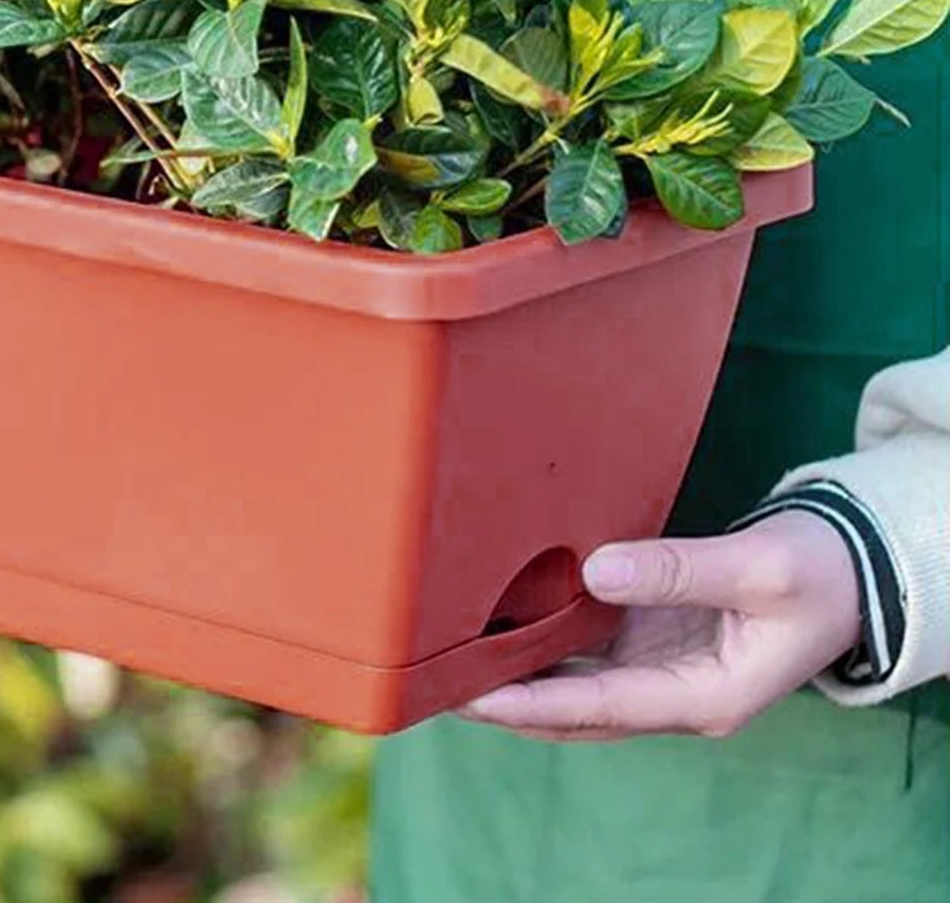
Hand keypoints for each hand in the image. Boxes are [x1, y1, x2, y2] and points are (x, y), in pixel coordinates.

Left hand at [459, 511, 860, 741]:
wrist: (842, 571)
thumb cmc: (812, 573)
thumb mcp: (757, 567)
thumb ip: (679, 571)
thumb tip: (596, 571)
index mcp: (705, 697)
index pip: (602, 707)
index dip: (536, 701)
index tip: (477, 693)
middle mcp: (674, 696)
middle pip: (575, 711)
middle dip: (507, 701)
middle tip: (435, 680)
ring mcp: (660, 673)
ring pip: (574, 687)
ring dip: (517, 677)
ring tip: (448, 657)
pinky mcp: (651, 644)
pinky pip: (586, 655)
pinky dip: (542, 645)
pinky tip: (498, 624)